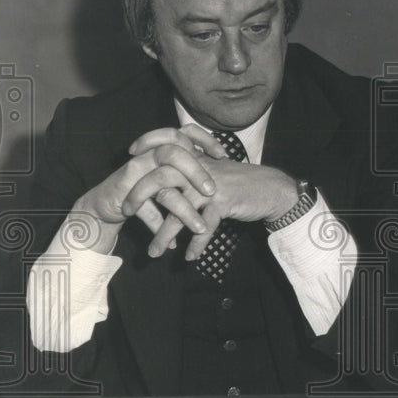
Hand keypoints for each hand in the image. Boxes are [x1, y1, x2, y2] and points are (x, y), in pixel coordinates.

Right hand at [73, 125, 225, 253]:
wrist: (106, 205)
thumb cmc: (143, 191)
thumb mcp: (169, 182)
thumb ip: (189, 180)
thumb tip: (220, 188)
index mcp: (162, 148)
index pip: (185, 132)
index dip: (204, 139)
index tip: (223, 155)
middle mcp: (148, 155)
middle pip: (174, 152)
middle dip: (196, 172)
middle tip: (212, 191)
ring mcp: (135, 172)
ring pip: (161, 183)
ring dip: (183, 208)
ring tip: (201, 228)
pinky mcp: (124, 190)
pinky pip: (145, 208)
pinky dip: (159, 227)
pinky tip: (172, 244)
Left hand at [123, 156, 299, 260]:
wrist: (271, 190)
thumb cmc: (241, 182)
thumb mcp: (215, 169)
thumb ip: (192, 169)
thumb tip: (166, 178)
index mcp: (197, 158)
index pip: (167, 141)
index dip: (148, 142)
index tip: (131, 152)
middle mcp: (200, 170)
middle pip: (160, 177)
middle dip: (139, 195)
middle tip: (126, 211)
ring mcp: (210, 187)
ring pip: (178, 210)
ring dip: (163, 234)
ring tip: (154, 253)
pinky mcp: (223, 203)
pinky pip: (203, 228)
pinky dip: (196, 244)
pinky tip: (189, 256)